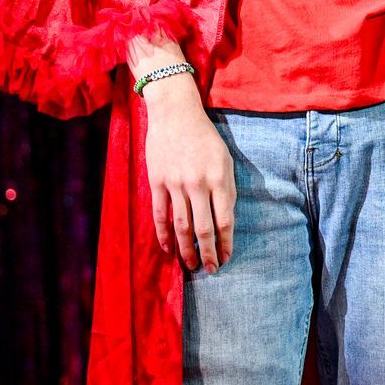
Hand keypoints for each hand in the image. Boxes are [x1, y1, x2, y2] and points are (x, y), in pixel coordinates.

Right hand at [142, 75, 235, 273]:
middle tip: (210, 270)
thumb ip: (227, 188)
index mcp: (219, 178)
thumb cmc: (205, 137)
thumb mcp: (225, 159)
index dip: (226, 243)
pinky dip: (164, 234)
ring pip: (181, 226)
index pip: (224, 220)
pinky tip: (168, 248)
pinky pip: (160, 215)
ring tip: (190, 266)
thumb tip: (226, 218)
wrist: (176, 114)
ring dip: (186, 249)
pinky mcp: (157, 182)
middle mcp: (198, 184)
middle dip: (208, 253)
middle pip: (203, 228)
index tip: (226, 258)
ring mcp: (175, 184)